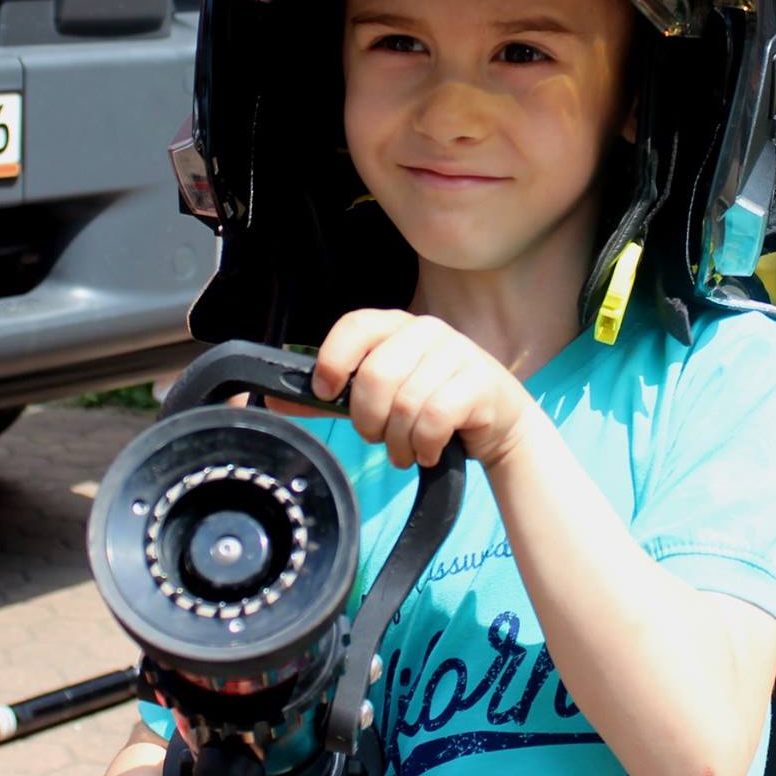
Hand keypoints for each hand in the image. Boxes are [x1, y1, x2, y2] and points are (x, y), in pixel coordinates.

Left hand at [312, 309, 536, 469]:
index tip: (326, 393)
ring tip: (406, 450)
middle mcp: (427, 331)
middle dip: (369, 419)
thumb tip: (275, 401)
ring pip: (405, 404)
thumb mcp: (383, 396)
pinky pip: (434, 419)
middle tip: (378, 436)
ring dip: (399, 442)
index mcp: (398, 326)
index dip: (333, 359)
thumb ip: (335, 397)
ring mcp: (457, 353)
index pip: (356, 325)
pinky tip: (428, 451)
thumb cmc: (433, 405)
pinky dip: (424, 445)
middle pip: (376, 375)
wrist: (499, 423)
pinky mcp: (479, 383)